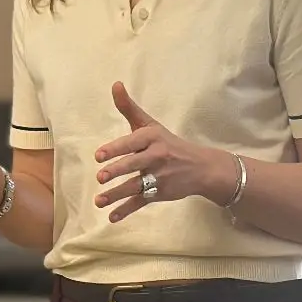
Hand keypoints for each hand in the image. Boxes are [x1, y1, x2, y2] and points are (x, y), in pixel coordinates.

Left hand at [94, 82, 238, 221]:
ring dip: (117, 195)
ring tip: (99, 201)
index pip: (133, 142)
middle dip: (118, 171)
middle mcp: (157, 156)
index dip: (116, 149)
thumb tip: (115, 84)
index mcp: (152, 138)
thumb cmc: (168, 142)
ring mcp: (160, 177)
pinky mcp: (161, 193)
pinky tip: (112, 217)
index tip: (99, 156)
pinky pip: (142, 203)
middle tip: (100, 177)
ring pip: (136, 186)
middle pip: (134, 164)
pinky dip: (127, 211)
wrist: (202, 167)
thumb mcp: (150, 124)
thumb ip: (129, 107)